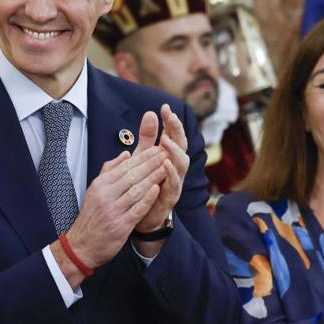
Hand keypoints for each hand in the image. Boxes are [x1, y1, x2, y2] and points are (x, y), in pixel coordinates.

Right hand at [58, 146, 166, 275]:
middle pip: (132, 175)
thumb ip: (109, 171)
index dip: (143, 157)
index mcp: (100, 185)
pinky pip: (137, 209)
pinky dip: (148, 199)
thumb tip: (125, 154)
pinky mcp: (120, 226)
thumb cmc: (91, 218)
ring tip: (166, 168)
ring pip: (136, 190)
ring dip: (153, 178)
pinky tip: (157, 189)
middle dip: (151, 163)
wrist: (82, 245)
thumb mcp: (94, 191)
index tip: (156, 149)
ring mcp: (113, 211)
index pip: (124, 167)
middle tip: (165, 153)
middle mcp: (105, 196)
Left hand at [134, 104, 188, 232]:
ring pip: (182, 163)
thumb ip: (147, 137)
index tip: (164, 107)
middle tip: (170, 116)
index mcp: (168, 156)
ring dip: (175, 150)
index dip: (170, 121)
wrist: (141, 217)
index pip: (172, 135)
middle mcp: (175, 167)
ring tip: (165, 139)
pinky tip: (164, 163)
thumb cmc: (145, 185)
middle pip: (181, 145)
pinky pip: (174, 183)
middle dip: (177, 130)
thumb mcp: (143, 158)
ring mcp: (175, 182)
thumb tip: (150, 113)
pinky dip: (170, 173)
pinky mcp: (171, 196)